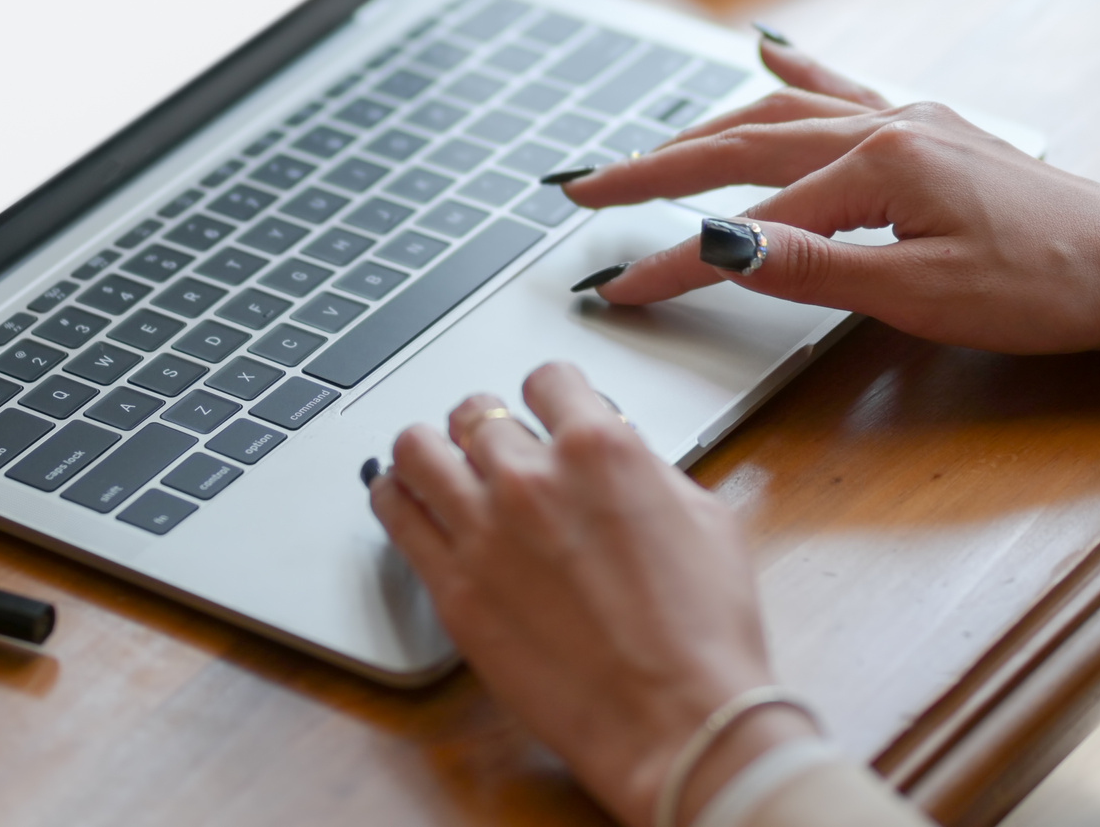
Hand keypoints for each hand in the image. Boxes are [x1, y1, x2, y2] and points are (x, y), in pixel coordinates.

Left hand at [370, 363, 814, 825]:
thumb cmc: (704, 633)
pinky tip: (406, 503)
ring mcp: (482, 532)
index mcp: (600, 450)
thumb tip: (622, 458)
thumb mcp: (704, 519)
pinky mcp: (452, 588)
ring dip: (430, 451)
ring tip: (439, 468)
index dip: (548, 395)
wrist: (676, 719)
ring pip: (416, 449)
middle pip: (475, 411)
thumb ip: (648, 471)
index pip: (547, 378)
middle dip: (487, 426)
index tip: (544, 411)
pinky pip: (395, 515)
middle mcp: (531, 479)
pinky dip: (396, 498)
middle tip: (493, 450)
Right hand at [566, 40, 1099, 354]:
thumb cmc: (1044, 287)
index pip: (746, 223)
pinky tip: (767, 50)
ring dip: (706, 129)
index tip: (617, 288)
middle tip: (582, 189)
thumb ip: (810, 268)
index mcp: (876, 165)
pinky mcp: (933, 131)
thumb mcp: (921, 295)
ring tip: (647, 150)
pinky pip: (844, 89)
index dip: (674, 261)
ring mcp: (911, 120)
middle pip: (742, 143)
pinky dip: (795, 73)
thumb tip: (719, 248)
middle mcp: (886, 125)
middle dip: (655, 168)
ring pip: (782, 110)